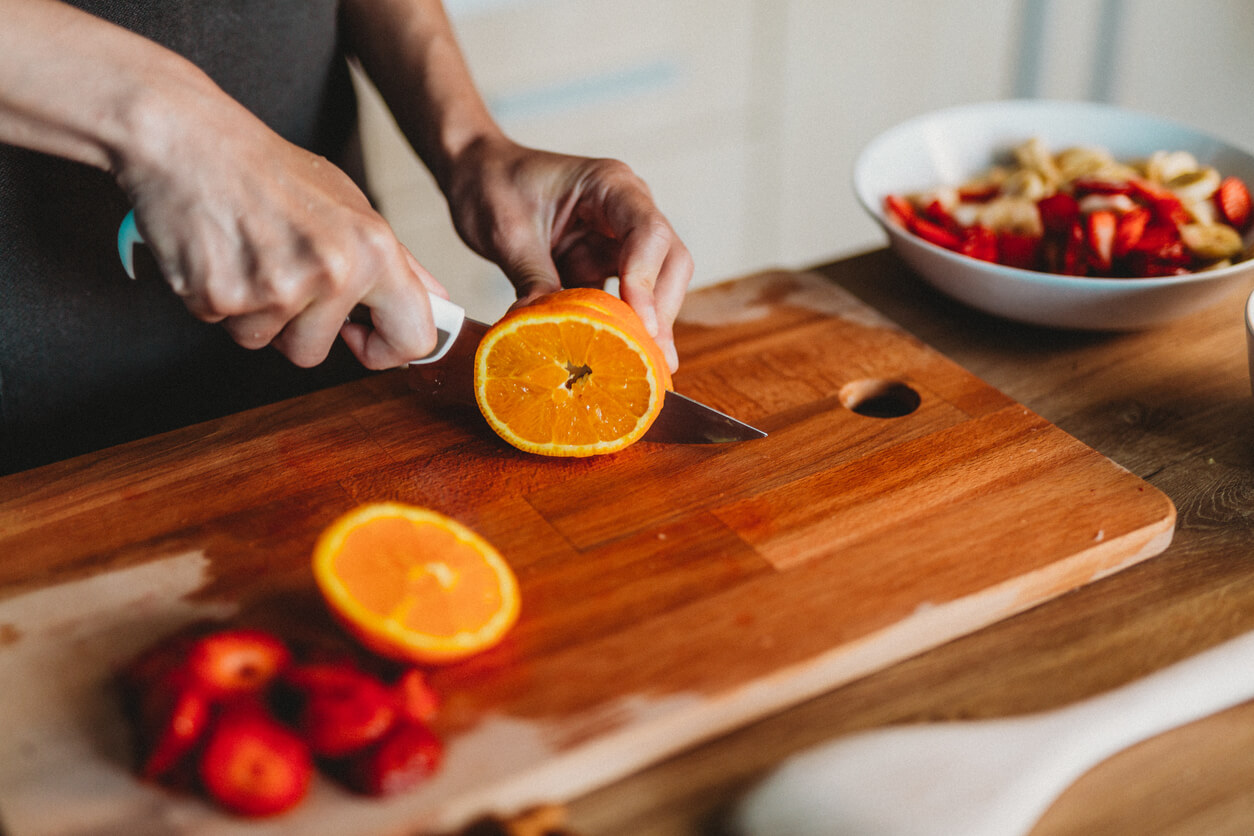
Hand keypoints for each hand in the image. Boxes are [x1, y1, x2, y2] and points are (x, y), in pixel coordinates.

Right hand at [118, 86, 446, 369]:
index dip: (386, 349)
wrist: (187, 138)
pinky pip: (222, 327)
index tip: (361, 335)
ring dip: (253, 311)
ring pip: (265, 342)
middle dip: (294, 325)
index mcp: (373, 249)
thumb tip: (437, 302)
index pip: (413, 338)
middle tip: (279, 267)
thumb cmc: (269, 171)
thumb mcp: (351, 206)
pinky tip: (220, 253)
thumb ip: (397, 262)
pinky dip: (217, 300)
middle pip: (315, 353)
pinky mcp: (219, 296)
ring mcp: (274, 288)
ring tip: (249, 253)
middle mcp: (332, 271)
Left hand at [442, 135, 691, 370]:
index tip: (641, 324)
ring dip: (651, 325)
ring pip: (657, 284)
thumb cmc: (492, 184)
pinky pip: (625, 300)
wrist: (475, 174)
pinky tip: (620, 361)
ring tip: (645, 370)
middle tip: (650, 359)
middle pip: (669, 261)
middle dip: (662, 310)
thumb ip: (533, 279)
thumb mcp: (508, 232)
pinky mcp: (604, 265)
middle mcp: (627, 210)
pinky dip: (624, 328)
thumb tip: (546, 332)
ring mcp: (619, 240)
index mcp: (610, 186)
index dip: (648, 281)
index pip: (648, 232)